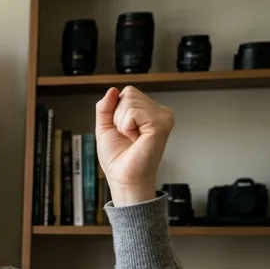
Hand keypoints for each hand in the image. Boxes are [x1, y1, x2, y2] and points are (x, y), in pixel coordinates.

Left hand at [94, 86, 173, 205]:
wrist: (123, 178)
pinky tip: (135, 139)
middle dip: (118, 116)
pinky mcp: (161, 124)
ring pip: (130, 100)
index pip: (127, 93)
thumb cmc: (118, 158)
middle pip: (129, 93)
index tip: (123, 132)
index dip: (116, 112)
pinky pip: (133, 111)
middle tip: (128, 136)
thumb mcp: (105, 127)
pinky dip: (126, 126)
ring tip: (132, 139)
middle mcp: (160, 113)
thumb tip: (112, 90)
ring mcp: (163, 117)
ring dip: (122, 123)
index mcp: (150, 112)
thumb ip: (106, 107)